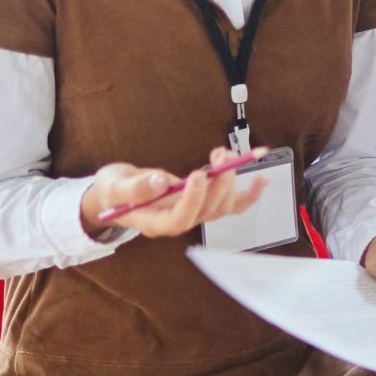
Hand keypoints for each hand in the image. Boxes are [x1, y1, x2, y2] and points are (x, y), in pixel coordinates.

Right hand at [80, 146, 267, 239]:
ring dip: (230, 180)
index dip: (194, 199)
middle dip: (219, 182)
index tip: (198, 174)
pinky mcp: (202, 203)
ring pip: (222, 207)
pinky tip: (262, 181)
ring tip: (225, 153)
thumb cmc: (114, 191)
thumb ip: (135, 188)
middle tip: (220, 155)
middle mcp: (178, 221)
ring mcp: (193, 214)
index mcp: (156, 223)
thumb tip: (162, 183)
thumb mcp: (115, 186)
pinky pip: (231, 205)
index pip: (181, 219)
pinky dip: (249, 195)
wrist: (117, 192)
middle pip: (207, 211)